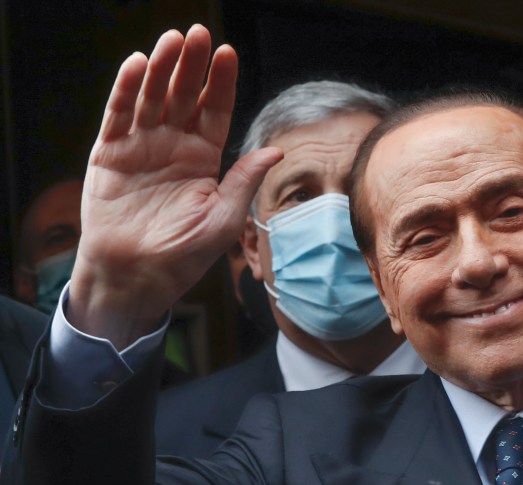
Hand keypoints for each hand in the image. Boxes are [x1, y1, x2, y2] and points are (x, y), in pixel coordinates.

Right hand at [68, 25, 282, 347]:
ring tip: (171, 41)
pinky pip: (119, 116)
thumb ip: (245, 181)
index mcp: (203, 158)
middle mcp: (173, 146)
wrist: (138, 276)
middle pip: (184, 96)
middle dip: (191, 65)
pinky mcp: (110, 154)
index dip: (221, 83)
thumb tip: (277, 150)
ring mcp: (141, 147)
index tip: (228, 54)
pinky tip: (138, 66)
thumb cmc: (185, 254)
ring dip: (161, 69)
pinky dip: (127, 90)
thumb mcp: (224, 219)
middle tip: (198, 34)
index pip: (215, 111)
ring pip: (152, 98)